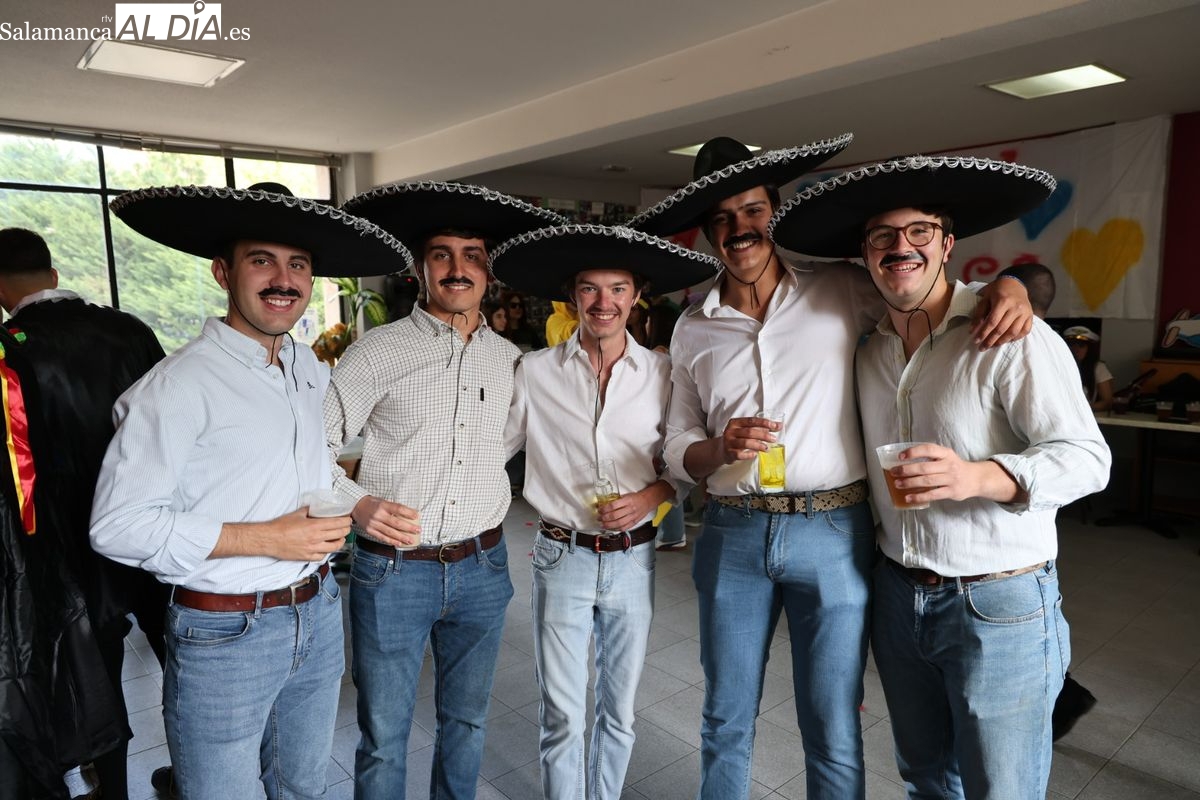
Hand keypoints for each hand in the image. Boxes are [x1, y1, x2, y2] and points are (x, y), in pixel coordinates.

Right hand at [265, 508, 350, 561]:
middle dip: (346, 530)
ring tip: (341, 538)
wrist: (268, 539)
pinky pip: (322, 556)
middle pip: (339, 535)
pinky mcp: (307, 557)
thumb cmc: (280, 526)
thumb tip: (316, 506)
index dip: (346, 521)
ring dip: (340, 542)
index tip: (349, 519)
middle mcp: (316, 539)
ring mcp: (312, 549)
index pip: (337, 523)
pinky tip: (327, 548)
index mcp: (314, 526)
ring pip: (334, 547)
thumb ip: (309, 510)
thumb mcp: (297, 513)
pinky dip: (327, 552)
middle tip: (347, 527)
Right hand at [351, 495, 420, 547]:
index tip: (417, 516)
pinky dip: (391, 541)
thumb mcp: (383, 501)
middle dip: (408, 528)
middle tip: (417, 530)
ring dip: (402, 537)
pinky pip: (382, 537)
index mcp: (383, 505)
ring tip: (410, 540)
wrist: (356, 506)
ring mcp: (373, 524)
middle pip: (396, 522)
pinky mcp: (370, 531)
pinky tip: (398, 543)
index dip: (408, 513)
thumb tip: (409, 514)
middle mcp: (378, 515)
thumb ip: (394, 508)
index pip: (398, 508)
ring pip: (390, 532)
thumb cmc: (372, 503)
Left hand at [598, 486, 660, 531]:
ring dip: (609, 525)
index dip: (605, 509)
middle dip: (605, 518)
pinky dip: (616, 529)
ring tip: (602, 524)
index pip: (613, 506)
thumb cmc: (635, 498)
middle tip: (599, 518)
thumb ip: (617, 501)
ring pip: (619, 523)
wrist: (647, 501)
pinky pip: (624, 528)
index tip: (599, 510)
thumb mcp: (626, 495)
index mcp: (627, 500)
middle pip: (615, 516)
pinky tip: (611, 528)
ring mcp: (632, 517)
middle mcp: (630, 509)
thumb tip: (604, 505)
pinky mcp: (634, 522)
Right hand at [719, 416, 779, 463]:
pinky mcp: (729, 453)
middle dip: (764, 435)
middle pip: (750, 432)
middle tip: (774, 439)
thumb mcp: (745, 430)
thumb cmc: (736, 438)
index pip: (751, 420)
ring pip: (746, 443)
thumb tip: (778, 426)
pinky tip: (755, 454)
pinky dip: (749, 454)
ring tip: (767, 448)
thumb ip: (759, 428)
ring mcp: (729, 442)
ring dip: (758, 445)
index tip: (775, 426)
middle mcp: (731, 431)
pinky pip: (740, 454)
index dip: (764, 423)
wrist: (721, 449)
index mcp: (735, 422)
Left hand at [887, 444, 1018, 504]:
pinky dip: (919, 497)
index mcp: (946, 453)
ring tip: (897, 484)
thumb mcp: (946, 456)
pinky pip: (933, 494)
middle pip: (924, 467)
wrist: (976, 479)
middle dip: (906, 470)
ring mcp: (951, 479)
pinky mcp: (952, 492)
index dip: (913, 452)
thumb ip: (930, 457)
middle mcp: (949, 465)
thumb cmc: (955, 467)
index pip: (929, 449)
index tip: (900, 456)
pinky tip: (908, 498)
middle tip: (894, 472)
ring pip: (927, 481)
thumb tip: (903, 461)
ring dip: (910, 483)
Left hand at [971, 277, 1032, 348]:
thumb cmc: (997, 290)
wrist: (1015, 283)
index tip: (976, 341)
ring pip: (1013, 332)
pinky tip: (1006, 340)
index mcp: (1003, 301)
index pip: (992, 322)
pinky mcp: (1031, 316)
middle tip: (982, 348)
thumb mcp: (985, 297)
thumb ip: (979, 314)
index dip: (983, 333)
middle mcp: (1016, 307)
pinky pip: (1025, 331)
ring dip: (1002, 341)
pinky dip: (1015, 338)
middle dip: (990, 340)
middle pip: (1002, 329)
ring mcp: (1025, 312)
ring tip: (992, 345)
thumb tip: (973, 331)